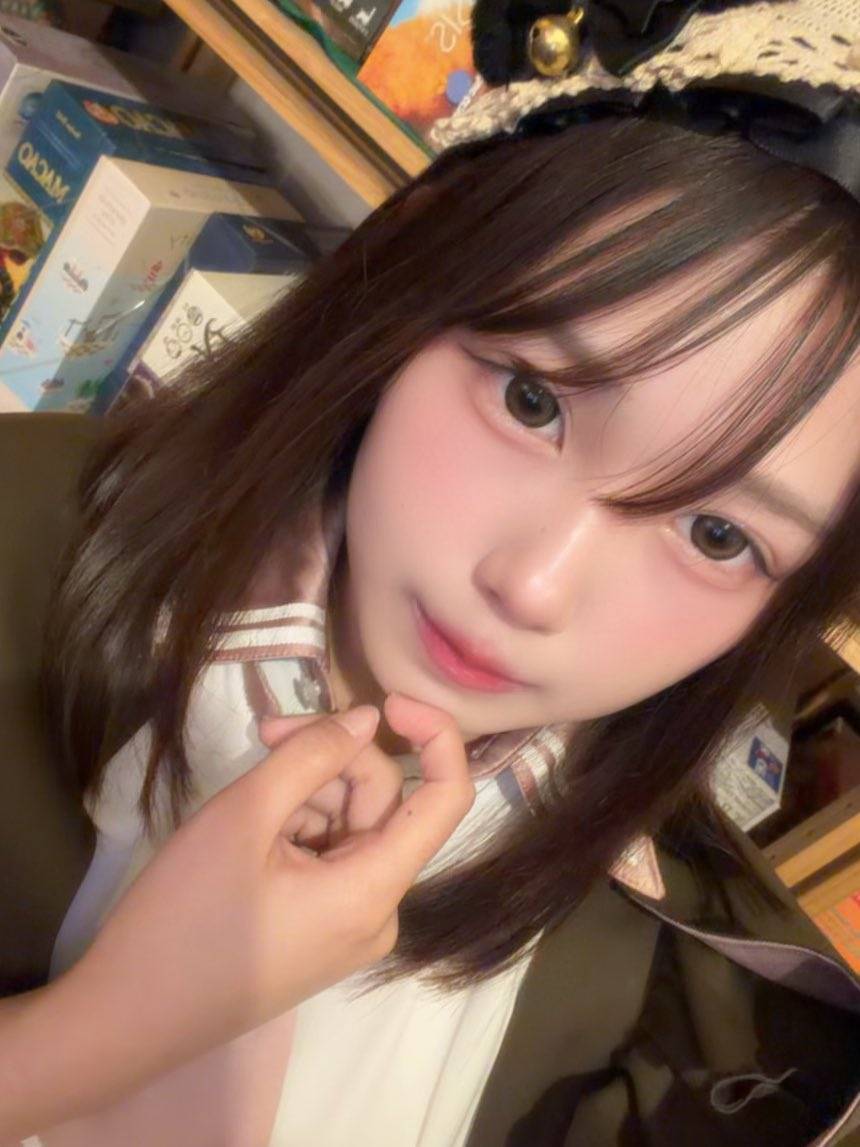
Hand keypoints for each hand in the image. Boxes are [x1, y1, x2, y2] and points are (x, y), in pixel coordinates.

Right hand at [41, 694, 472, 1120]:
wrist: (122, 1020)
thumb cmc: (184, 916)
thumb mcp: (243, 817)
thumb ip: (312, 756)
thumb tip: (367, 719)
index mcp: (375, 890)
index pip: (448, 798)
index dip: (435, 737)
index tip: (385, 701)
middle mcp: (378, 912)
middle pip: (382, 804)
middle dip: (331, 759)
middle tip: (267, 731)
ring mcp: (348, 926)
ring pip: (350, 826)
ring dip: (306, 792)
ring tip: (242, 799)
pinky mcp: (318, 931)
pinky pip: (328, 857)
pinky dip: (295, 826)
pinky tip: (244, 831)